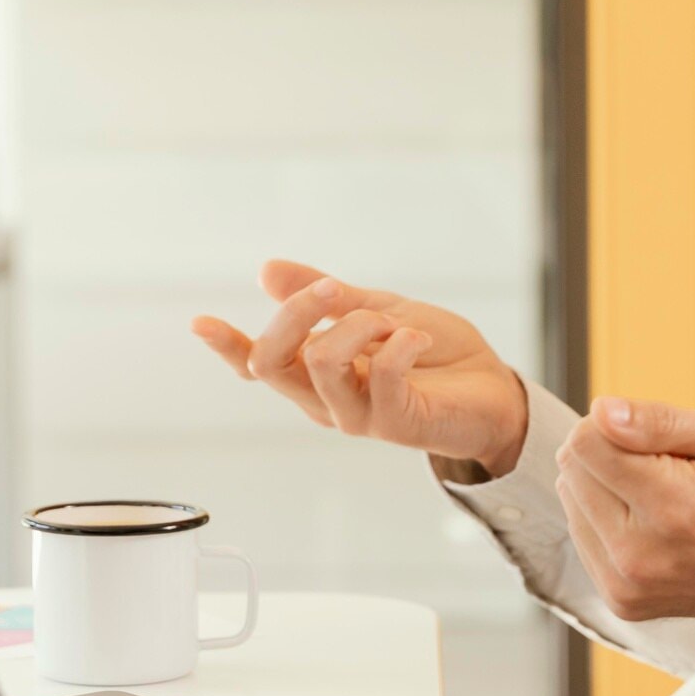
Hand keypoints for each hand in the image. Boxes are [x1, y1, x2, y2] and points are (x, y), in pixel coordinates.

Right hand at [191, 259, 529, 476]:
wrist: (494, 387)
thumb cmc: (436, 354)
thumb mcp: (375, 309)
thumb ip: (325, 298)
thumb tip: (267, 271)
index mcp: (316, 371)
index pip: (259, 365)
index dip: (226, 346)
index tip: (200, 320)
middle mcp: (327, 399)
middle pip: (272, 364)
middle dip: (295, 313)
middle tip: (334, 288)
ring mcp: (358, 416)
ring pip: (322, 367)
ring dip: (358, 327)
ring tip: (393, 322)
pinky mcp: (397, 424)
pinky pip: (382, 380)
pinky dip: (399, 345)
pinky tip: (416, 337)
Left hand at [555, 396, 694, 621]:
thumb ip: (661, 421)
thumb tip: (601, 411)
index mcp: (672, 507)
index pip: (585, 443)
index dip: (616, 425)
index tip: (658, 439)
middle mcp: (640, 555)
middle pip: (572, 469)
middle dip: (611, 453)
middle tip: (669, 469)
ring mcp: (628, 585)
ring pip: (571, 500)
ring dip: (607, 487)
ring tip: (664, 498)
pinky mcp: (621, 601)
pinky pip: (582, 535)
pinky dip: (609, 520)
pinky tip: (654, 524)